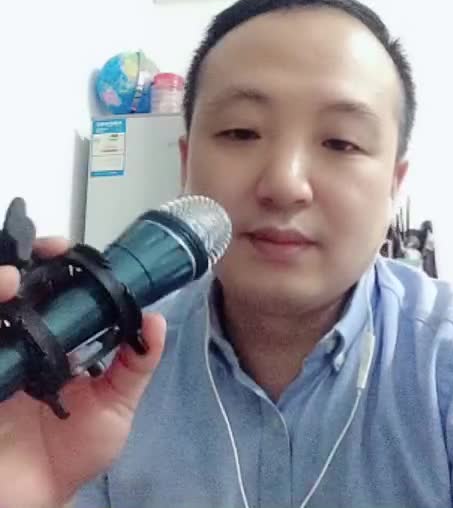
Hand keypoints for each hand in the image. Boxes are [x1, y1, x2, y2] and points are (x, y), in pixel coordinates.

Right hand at [0, 237, 165, 507]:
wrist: (43, 495)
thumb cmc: (76, 449)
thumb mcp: (117, 404)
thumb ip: (136, 363)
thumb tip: (157, 321)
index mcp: (54, 342)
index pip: (49, 291)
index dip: (53, 265)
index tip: (62, 249)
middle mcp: (20, 343)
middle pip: (13, 292)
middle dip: (20, 265)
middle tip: (39, 255)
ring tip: (11, 281)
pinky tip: (2, 309)